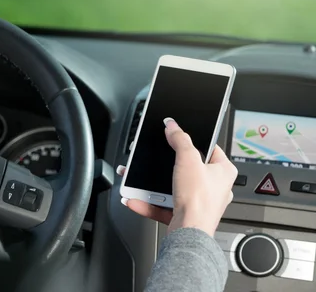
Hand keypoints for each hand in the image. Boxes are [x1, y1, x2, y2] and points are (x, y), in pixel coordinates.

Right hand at [118, 117, 237, 236]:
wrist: (189, 234)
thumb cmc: (199, 201)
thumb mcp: (188, 159)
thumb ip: (180, 139)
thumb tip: (173, 126)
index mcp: (224, 172)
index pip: (210, 148)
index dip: (194, 141)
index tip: (180, 136)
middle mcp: (215, 188)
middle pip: (188, 168)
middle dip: (168, 165)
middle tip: (159, 159)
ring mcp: (199, 203)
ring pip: (173, 188)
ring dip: (154, 185)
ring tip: (141, 180)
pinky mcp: (185, 215)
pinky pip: (163, 205)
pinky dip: (148, 202)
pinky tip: (136, 198)